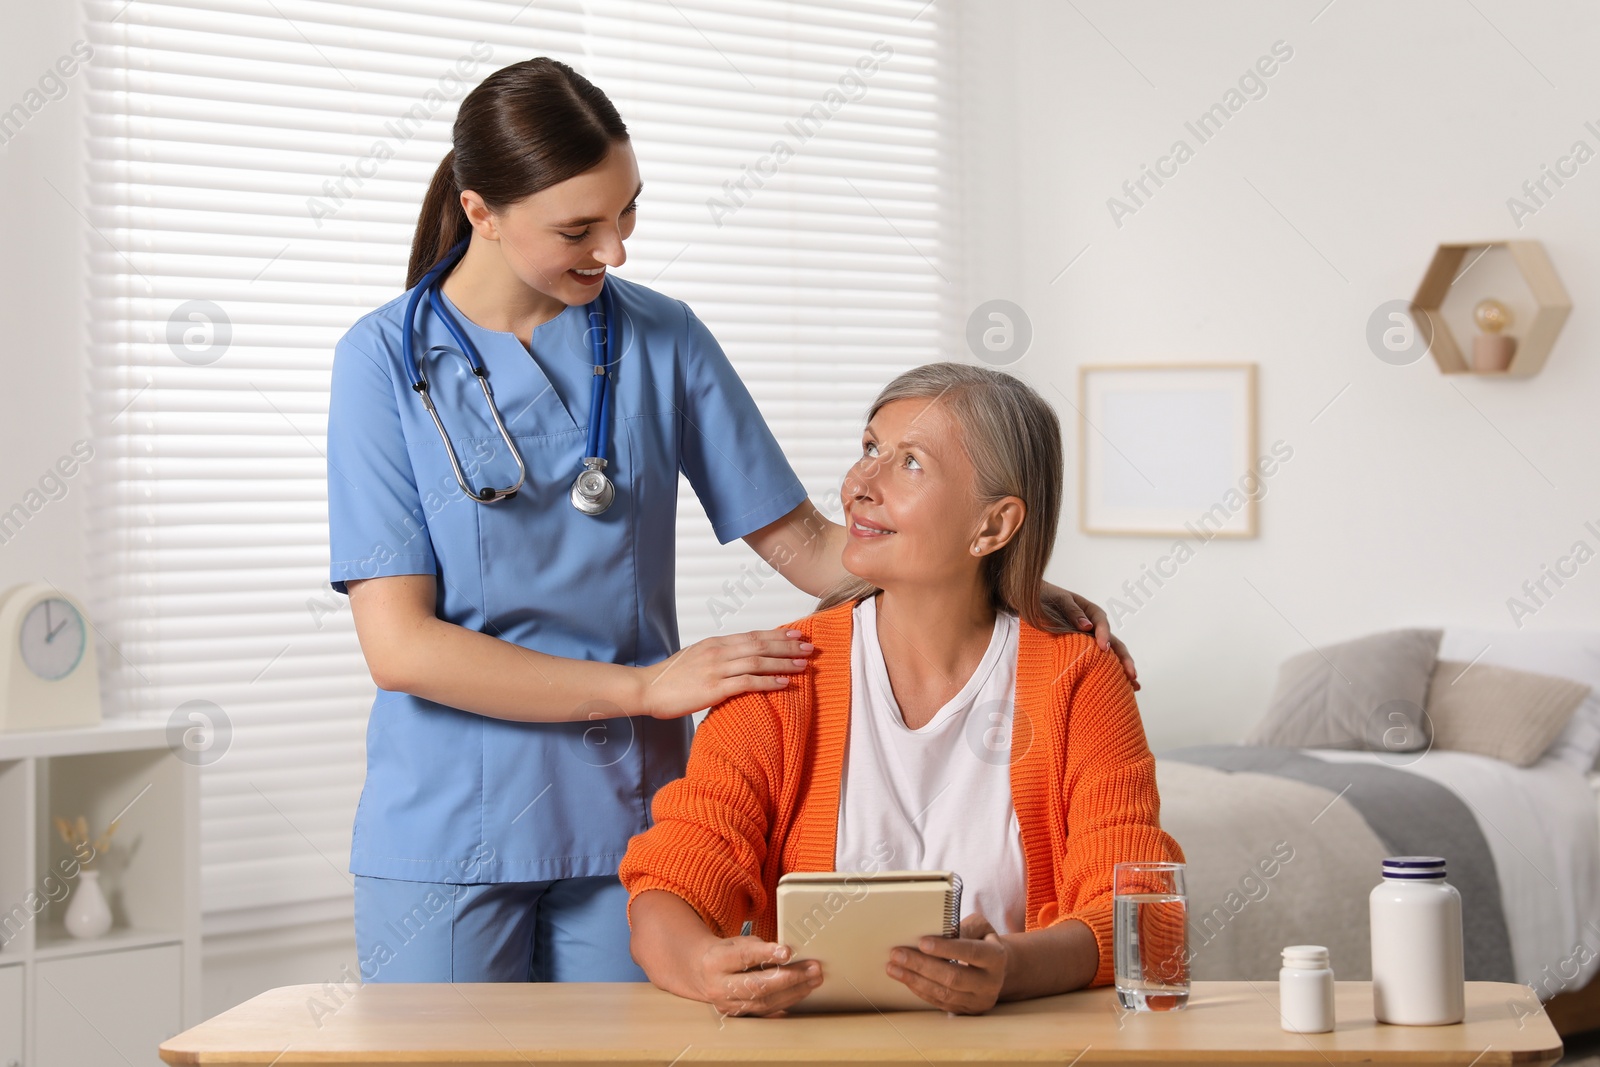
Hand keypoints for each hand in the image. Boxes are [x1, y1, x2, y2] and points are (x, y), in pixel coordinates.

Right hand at [637, 629, 815, 718]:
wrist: (647, 688)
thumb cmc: (670, 677)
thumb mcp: (696, 658)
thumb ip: (718, 656)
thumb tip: (738, 658)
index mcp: (715, 643)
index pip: (753, 635)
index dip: (777, 635)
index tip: (797, 635)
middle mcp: (718, 651)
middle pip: (760, 645)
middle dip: (787, 646)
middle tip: (809, 647)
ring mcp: (716, 669)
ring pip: (758, 661)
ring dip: (783, 663)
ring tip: (804, 665)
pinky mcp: (713, 688)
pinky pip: (747, 682)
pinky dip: (768, 682)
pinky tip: (784, 684)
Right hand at [694, 936, 821, 1016]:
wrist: (701, 973)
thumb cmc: (725, 953)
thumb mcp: (736, 943)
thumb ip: (758, 948)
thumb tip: (787, 955)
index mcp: (716, 961)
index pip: (744, 958)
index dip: (766, 954)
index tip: (788, 951)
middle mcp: (719, 986)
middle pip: (757, 985)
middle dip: (790, 978)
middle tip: (813, 969)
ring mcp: (728, 1004)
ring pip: (765, 1002)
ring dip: (794, 991)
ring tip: (813, 979)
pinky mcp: (738, 1015)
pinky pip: (766, 1011)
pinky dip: (787, 1001)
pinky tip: (802, 991)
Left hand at [886, 913, 1007, 1013]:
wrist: (996, 969)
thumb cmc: (982, 941)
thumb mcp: (980, 927)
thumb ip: (964, 927)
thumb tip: (942, 932)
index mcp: (996, 958)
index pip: (971, 952)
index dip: (946, 948)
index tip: (922, 942)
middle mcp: (991, 983)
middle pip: (954, 977)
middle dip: (922, 965)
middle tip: (898, 954)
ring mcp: (979, 1000)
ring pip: (944, 993)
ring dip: (915, 980)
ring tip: (893, 967)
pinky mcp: (966, 1010)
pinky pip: (940, 1003)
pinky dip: (920, 990)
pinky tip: (906, 978)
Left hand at [1046, 586, 1137, 690]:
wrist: (1031, 602)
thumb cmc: (1045, 598)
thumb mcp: (1058, 600)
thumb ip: (1072, 611)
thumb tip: (1087, 626)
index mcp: (1090, 611)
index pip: (1102, 623)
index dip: (1104, 635)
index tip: (1103, 648)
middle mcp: (1094, 627)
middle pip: (1113, 642)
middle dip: (1124, 658)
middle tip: (1131, 674)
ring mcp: (1090, 641)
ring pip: (1110, 655)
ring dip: (1122, 669)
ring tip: (1134, 686)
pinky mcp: (1083, 651)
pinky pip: (1098, 661)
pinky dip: (1110, 673)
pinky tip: (1121, 686)